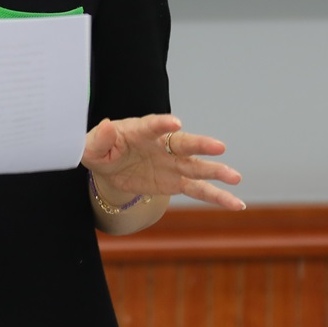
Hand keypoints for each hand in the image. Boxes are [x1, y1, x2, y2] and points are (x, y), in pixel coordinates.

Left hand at [82, 114, 244, 210]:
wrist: (109, 165)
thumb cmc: (100, 149)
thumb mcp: (91, 145)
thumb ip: (99, 138)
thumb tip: (107, 126)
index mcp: (139, 131)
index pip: (151, 125)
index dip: (162, 124)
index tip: (175, 123)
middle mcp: (161, 145)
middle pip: (183, 143)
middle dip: (201, 144)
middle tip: (219, 147)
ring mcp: (171, 163)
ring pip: (197, 167)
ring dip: (216, 172)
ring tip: (235, 178)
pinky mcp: (175, 181)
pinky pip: (199, 189)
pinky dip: (217, 196)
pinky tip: (236, 204)